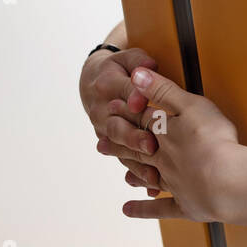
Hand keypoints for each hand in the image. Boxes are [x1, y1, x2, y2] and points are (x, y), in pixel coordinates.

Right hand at [80, 43, 164, 194]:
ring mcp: (107, 132)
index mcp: (107, 86)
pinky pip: (126, 162)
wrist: (93, 82)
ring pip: (121, 150)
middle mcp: (103, 112)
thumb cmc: (119, 68)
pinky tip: (152, 188)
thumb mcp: (128, 57)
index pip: (123, 93)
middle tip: (151, 145)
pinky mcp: (115, 146)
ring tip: (152, 176)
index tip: (143, 104)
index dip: (134, 98)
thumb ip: (139, 61)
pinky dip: (138, 176)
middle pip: (118, 127)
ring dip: (136, 163)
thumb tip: (148, 65)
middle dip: (134, 137)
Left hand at [118, 66, 241, 222]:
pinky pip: (161, 208)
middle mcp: (163, 159)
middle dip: (121, 144)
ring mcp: (173, 183)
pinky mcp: (186, 205)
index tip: (111, 108)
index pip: (142, 119)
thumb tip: (135, 74)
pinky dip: (144, 209)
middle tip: (101, 144)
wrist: (227, 183)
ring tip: (121, 174)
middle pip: (138, 148)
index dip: (127, 112)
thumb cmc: (213, 141)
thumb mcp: (190, 106)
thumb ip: (163, 90)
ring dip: (133, 173)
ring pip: (147, 175)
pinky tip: (128, 209)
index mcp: (164, 133)